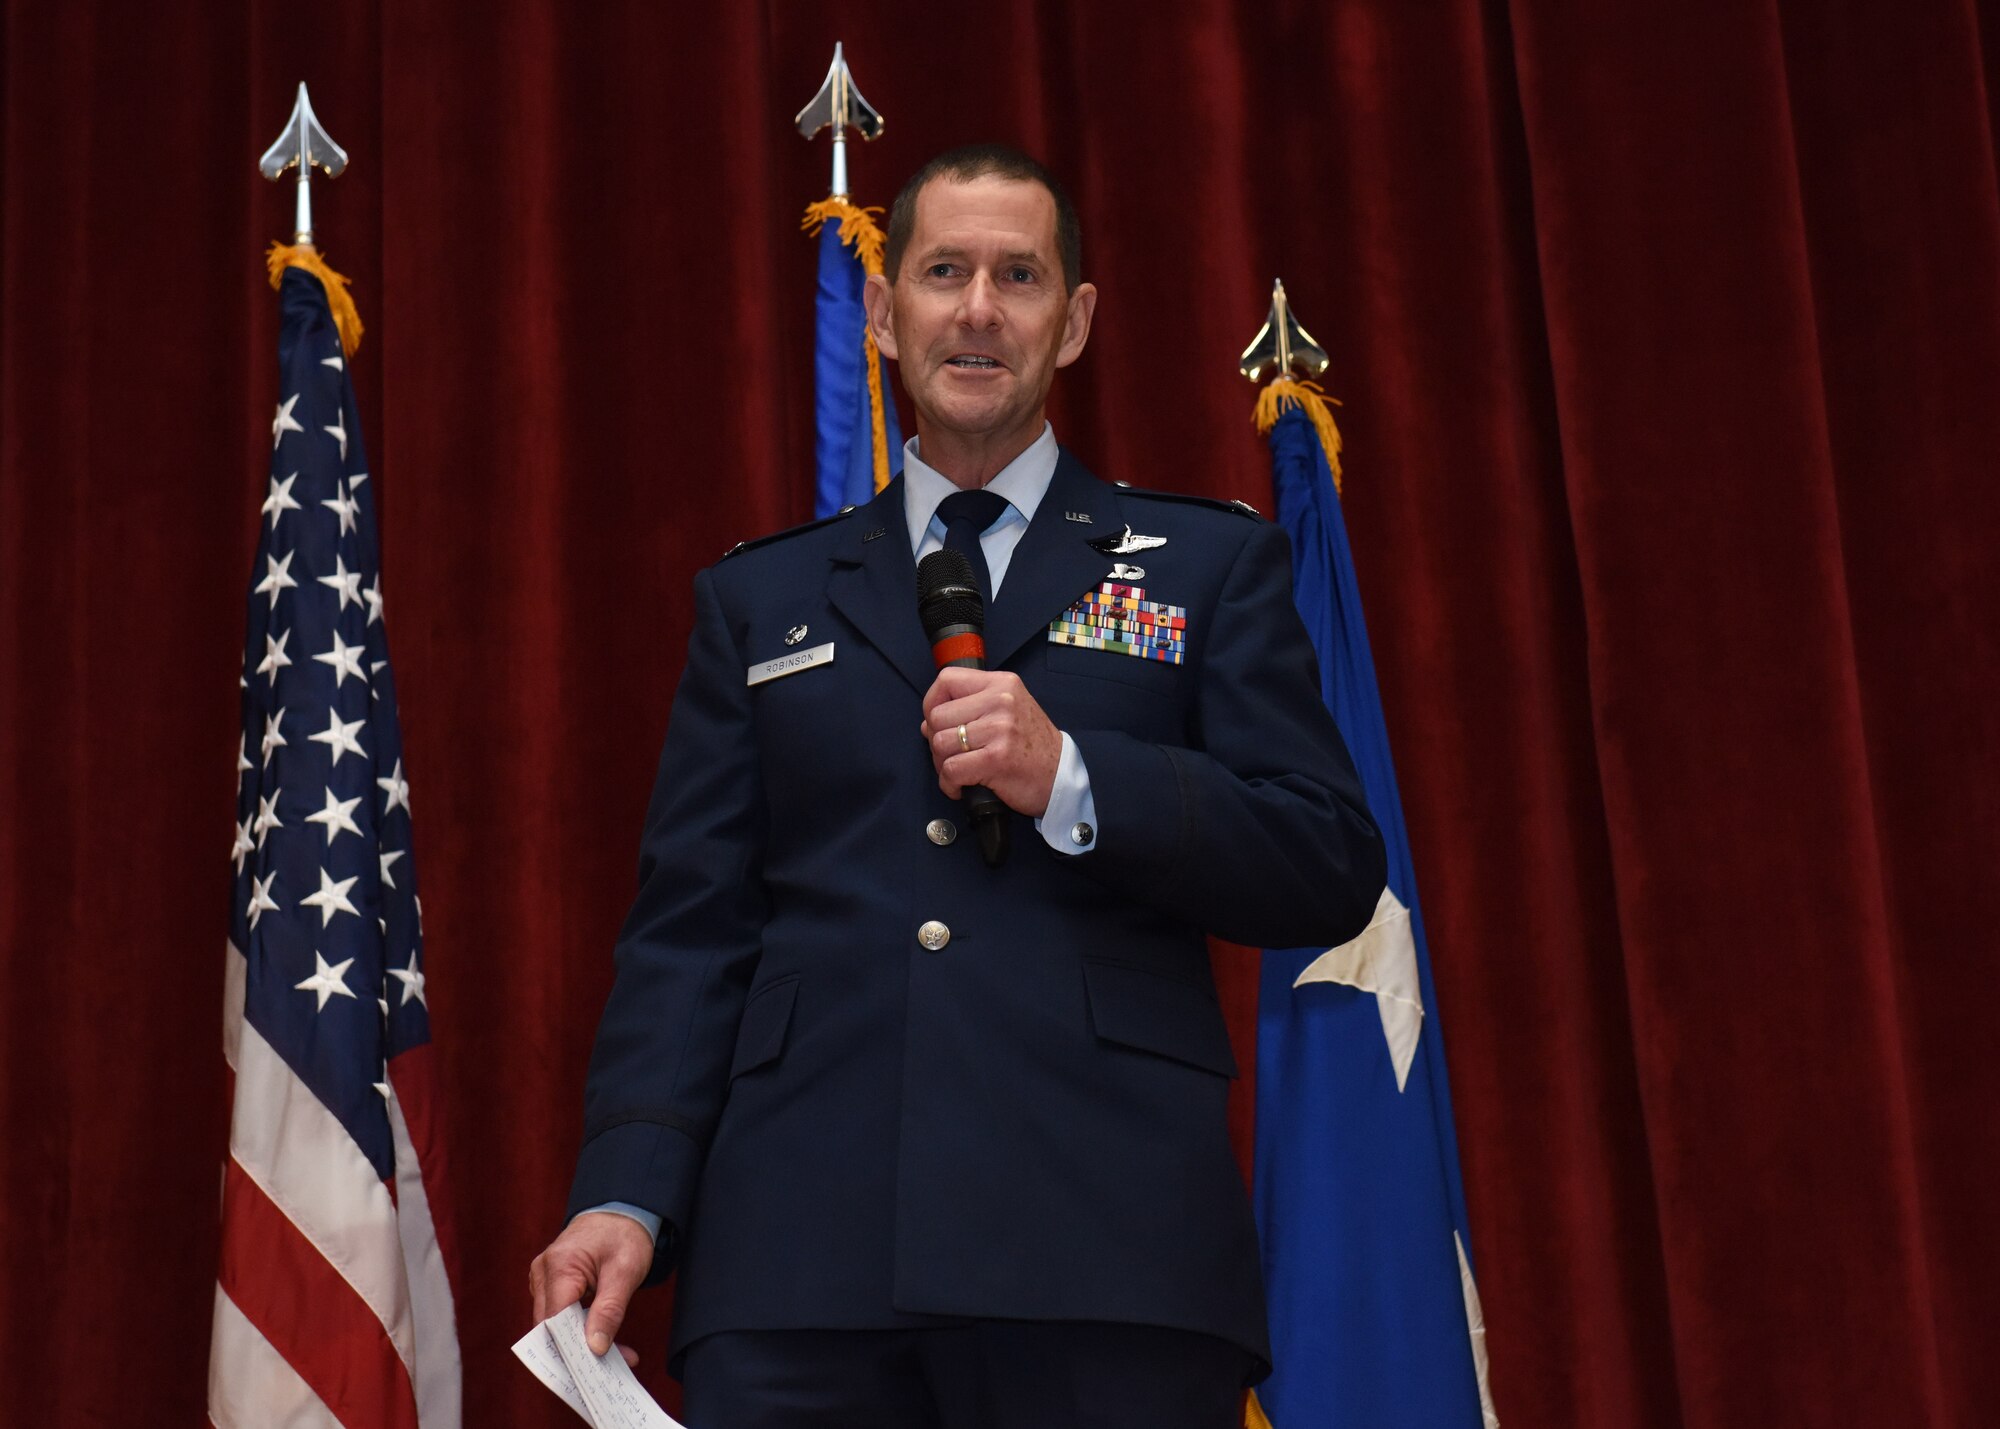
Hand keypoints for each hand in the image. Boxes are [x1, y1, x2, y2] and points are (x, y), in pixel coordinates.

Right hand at [528, 1211, 654, 1365]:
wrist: (621, 1210)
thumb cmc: (624, 1235)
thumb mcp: (626, 1271)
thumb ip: (609, 1310)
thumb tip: (594, 1347)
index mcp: (559, 1265)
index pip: (555, 1320)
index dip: (572, 1348)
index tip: (596, 1368)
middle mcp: (543, 1272)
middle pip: (551, 1327)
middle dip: (579, 1350)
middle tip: (612, 1367)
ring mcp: (543, 1278)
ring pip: (555, 1325)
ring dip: (581, 1343)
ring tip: (618, 1355)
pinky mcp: (551, 1284)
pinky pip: (559, 1316)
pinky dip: (579, 1330)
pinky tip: (603, 1340)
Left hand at [920, 667, 1063, 815]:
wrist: (1061, 776)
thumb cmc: (1033, 746)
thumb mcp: (1009, 710)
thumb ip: (972, 708)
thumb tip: (928, 722)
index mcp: (1002, 684)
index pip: (946, 680)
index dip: (932, 703)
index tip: (938, 722)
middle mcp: (1001, 701)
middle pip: (938, 716)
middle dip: (936, 741)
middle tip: (953, 755)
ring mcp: (999, 729)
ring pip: (940, 743)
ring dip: (942, 765)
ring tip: (960, 771)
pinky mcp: (996, 758)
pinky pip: (951, 770)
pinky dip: (950, 784)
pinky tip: (963, 787)